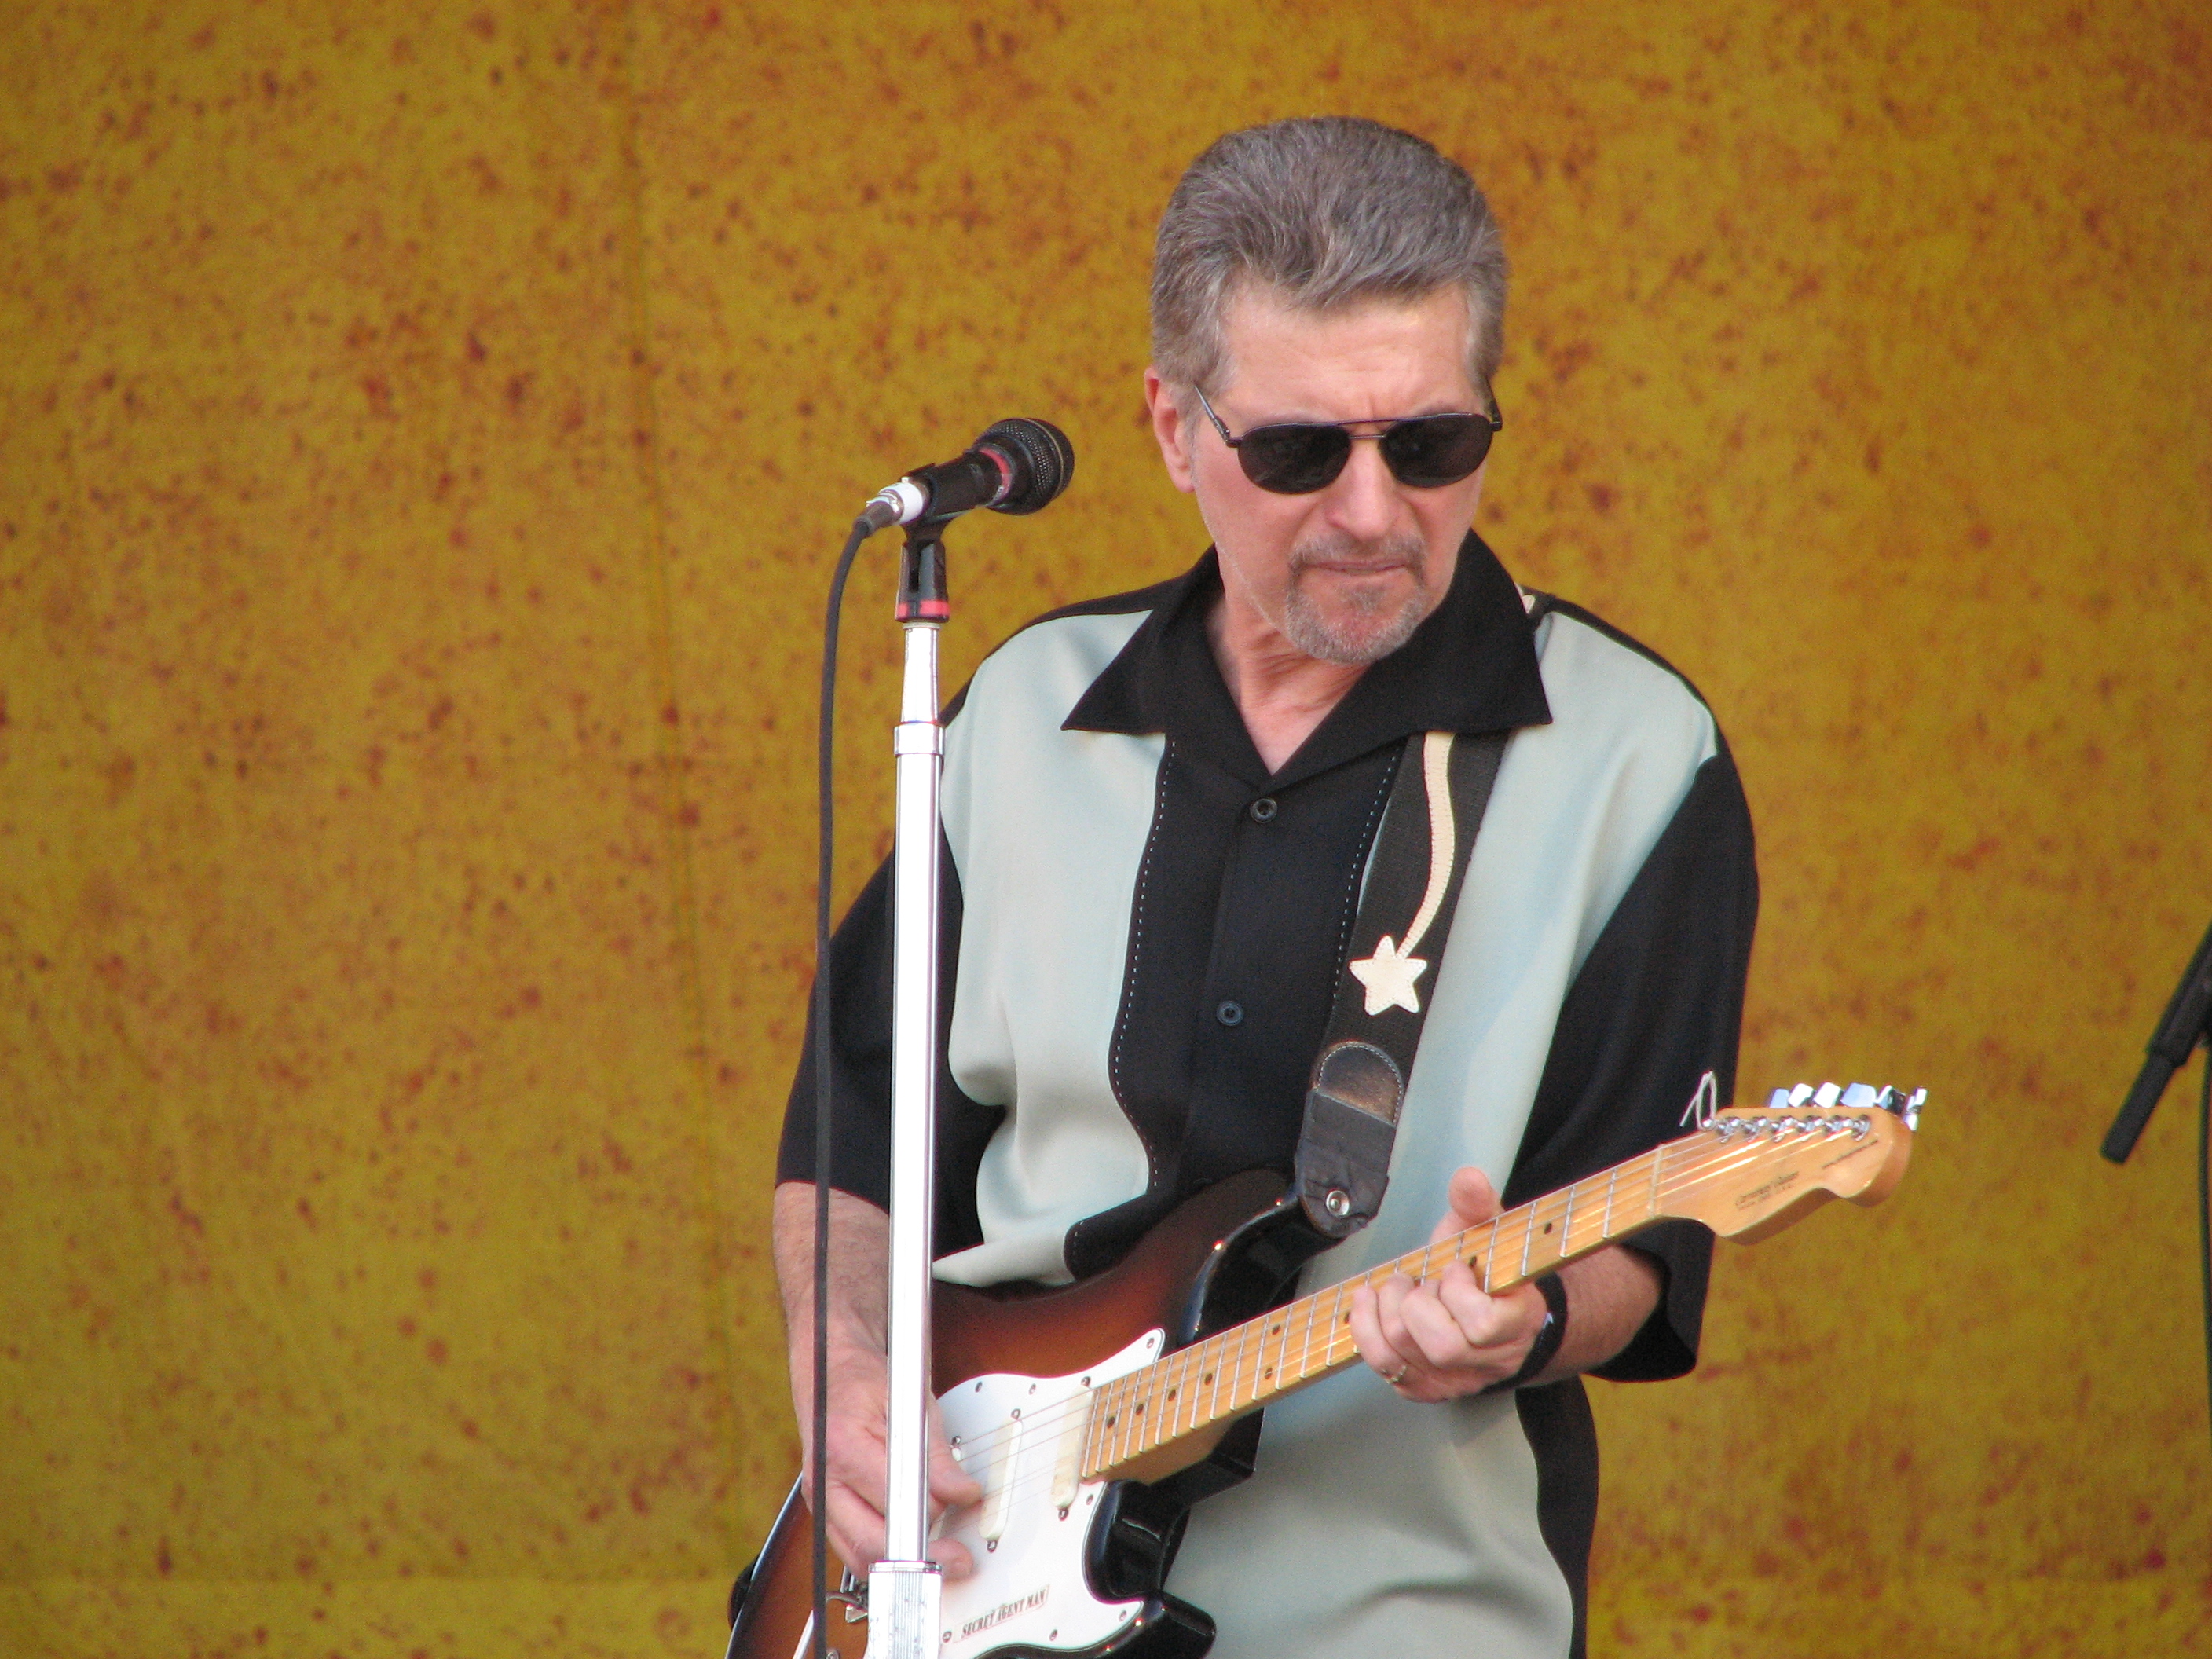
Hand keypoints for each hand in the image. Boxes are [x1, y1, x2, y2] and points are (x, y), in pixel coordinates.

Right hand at [789, 1334, 984, 1578]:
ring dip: (902, 1562)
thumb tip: (962, 1492)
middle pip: (871, 1542)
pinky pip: (853, 1551)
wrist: (829, 1371)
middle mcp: (823, 1481)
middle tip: (957, 1558)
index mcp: (843, 1447)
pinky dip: (885, 1555)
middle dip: (920, 1556)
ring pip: (860, 1556)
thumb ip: (935, 1454)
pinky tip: (913, 1549)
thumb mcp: (911, 1403)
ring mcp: (820, 1502)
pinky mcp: (826, 1513)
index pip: (893, 1499)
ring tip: (942, 1555)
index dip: (932, 1512)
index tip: (961, 1521)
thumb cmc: (867, 1382)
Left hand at [1347, 1164, 1550, 1402]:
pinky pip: (1383, 1365)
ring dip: (1389, 1309)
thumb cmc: (1487, 1271)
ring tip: (1401, 1288)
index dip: (1458, 1291)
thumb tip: (1467, 1178)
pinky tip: (1370, 1304)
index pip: (1483, 1324)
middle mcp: (1488, 1361)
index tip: (1455, 1268)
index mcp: (1515, 1324)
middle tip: (1419, 1279)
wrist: (1491, 1311)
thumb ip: (1478, 1206)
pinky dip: (1366, 1329)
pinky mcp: (1423, 1386)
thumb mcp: (1486, 1232)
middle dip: (1417, 1301)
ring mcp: (1455, 1379)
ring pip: (1404, 1351)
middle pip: (1441, 1345)